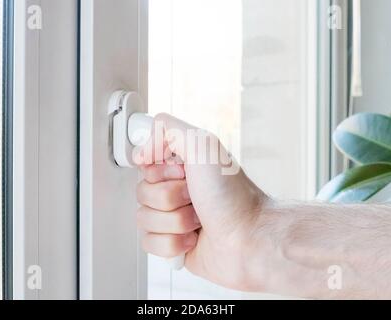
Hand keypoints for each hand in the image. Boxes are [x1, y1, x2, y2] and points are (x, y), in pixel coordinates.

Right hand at [136, 113, 265, 290]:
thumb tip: (141, 150)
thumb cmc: (233, 196)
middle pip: (142, 192)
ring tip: (198, 220)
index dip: (159, 172)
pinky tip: (193, 239)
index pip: (145, 165)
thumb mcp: (203, 145)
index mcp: (183, 165)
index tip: (181, 173)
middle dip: (170, 198)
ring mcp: (174, 217)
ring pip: (144, 219)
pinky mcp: (172, 244)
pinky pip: (149, 243)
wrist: (249, 239)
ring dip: (175, 221)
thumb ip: (168, 129)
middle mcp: (177, 190)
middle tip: (195, 197)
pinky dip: (173, 243)